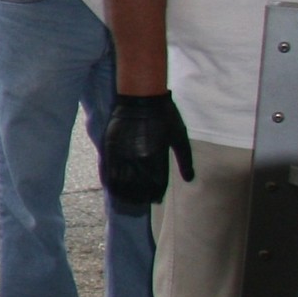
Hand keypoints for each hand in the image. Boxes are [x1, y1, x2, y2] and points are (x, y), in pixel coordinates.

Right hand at [103, 92, 191, 212]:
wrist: (141, 96)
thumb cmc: (165, 115)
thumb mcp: (180, 137)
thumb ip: (184, 160)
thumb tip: (190, 179)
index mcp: (157, 158)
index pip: (155, 186)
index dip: (155, 195)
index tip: (155, 198)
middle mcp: (138, 160)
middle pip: (136, 189)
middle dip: (139, 198)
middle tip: (140, 200)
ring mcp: (122, 154)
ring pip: (120, 184)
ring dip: (123, 194)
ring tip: (126, 197)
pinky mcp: (109, 148)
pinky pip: (107, 172)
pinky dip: (110, 182)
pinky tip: (113, 186)